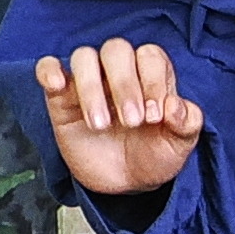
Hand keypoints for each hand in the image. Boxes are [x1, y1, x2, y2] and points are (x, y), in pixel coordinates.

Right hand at [35, 40, 203, 202]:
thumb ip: (187, 124)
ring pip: (84, 56)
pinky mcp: (61, 97)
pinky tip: (56, 84)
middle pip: (116, 50)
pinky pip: (47, 68)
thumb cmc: (153, 155)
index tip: (155, 117)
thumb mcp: (178, 146)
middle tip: (131, 122)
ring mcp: (88, 81)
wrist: (125, 183)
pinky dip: (49, 70)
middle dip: (125, 85)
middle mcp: (119, 71)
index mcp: (151, 74)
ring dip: (92, 88)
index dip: (153, 82)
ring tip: (100, 125)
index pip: (150, 56)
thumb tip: (177, 107)